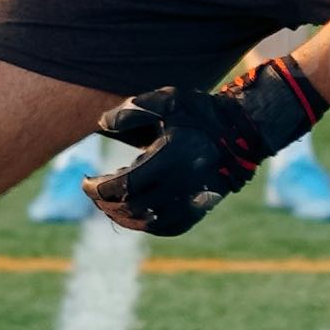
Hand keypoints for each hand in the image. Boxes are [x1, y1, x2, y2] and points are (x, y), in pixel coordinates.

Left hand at [86, 57, 324, 236]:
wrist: (243, 129)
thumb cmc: (199, 111)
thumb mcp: (165, 100)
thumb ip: (131, 112)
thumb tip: (100, 125)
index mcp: (171, 157)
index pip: (126, 186)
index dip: (99, 189)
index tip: (86, 180)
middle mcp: (182, 183)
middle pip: (133, 209)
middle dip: (106, 204)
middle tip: (93, 192)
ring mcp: (193, 199)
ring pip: (150, 224)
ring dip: (123, 218)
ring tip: (108, 205)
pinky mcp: (201, 209)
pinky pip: (170, 228)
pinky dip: (147, 226)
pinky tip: (134, 216)